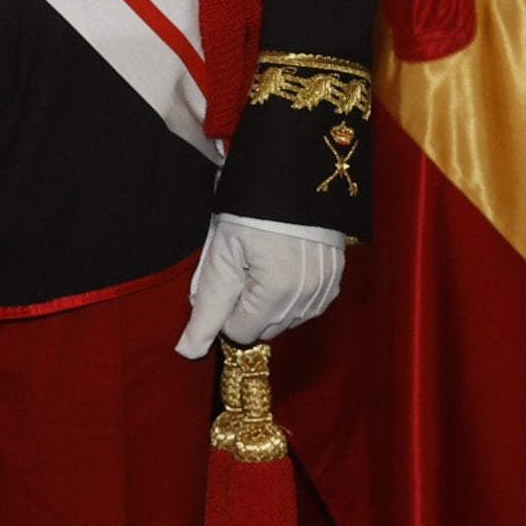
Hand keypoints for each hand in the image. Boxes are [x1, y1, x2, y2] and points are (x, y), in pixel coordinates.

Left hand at [175, 216, 348, 357]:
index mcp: (277, 292)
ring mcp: (325, 288)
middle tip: (247, 266)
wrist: (295, 173)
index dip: (227, 308)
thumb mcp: (222, 255)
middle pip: (265, 329)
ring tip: (268, 261)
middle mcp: (307, 297)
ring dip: (272, 303)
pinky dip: (293, 296)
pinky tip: (287, 266)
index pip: (239, 333)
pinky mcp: (336, 278)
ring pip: (287, 321)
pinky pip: (308, 307)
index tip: (230, 274)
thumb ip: (208, 308)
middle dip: (249, 307)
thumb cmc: (252, 210)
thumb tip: (189, 352)